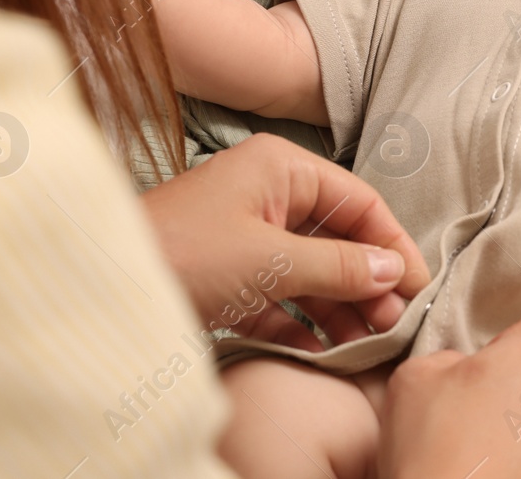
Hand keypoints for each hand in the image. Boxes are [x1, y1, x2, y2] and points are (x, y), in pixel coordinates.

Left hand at [142, 133, 429, 348]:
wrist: (102, 285)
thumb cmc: (182, 252)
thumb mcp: (270, 260)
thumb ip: (337, 266)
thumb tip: (391, 271)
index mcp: (282, 169)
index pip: (359, 202)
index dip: (392, 244)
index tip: (418, 286)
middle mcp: (269, 195)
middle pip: (339, 238)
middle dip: (369, 282)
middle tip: (395, 324)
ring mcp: (248, 236)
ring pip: (313, 271)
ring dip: (342, 308)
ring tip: (369, 344)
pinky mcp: (230, 275)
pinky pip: (282, 297)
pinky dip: (304, 323)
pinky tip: (326, 352)